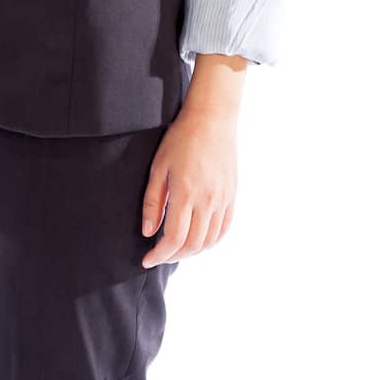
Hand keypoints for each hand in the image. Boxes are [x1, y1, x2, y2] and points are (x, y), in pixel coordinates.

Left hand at [140, 101, 237, 267]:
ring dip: (191, 251)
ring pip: (209, 241)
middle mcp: (208, 200)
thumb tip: (148, 232)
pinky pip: (223, 229)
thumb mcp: (158, 167)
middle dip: (173, 256)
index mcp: (186, 193)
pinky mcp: (232, 196)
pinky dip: (210, 242)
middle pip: (192, 244)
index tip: (147, 260)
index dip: (160, 254)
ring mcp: (223, 200)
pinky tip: (197, 240)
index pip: (174, 238)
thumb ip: (153, 202)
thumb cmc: (180, 139)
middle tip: (159, 255)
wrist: (212, 120)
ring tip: (175, 249)